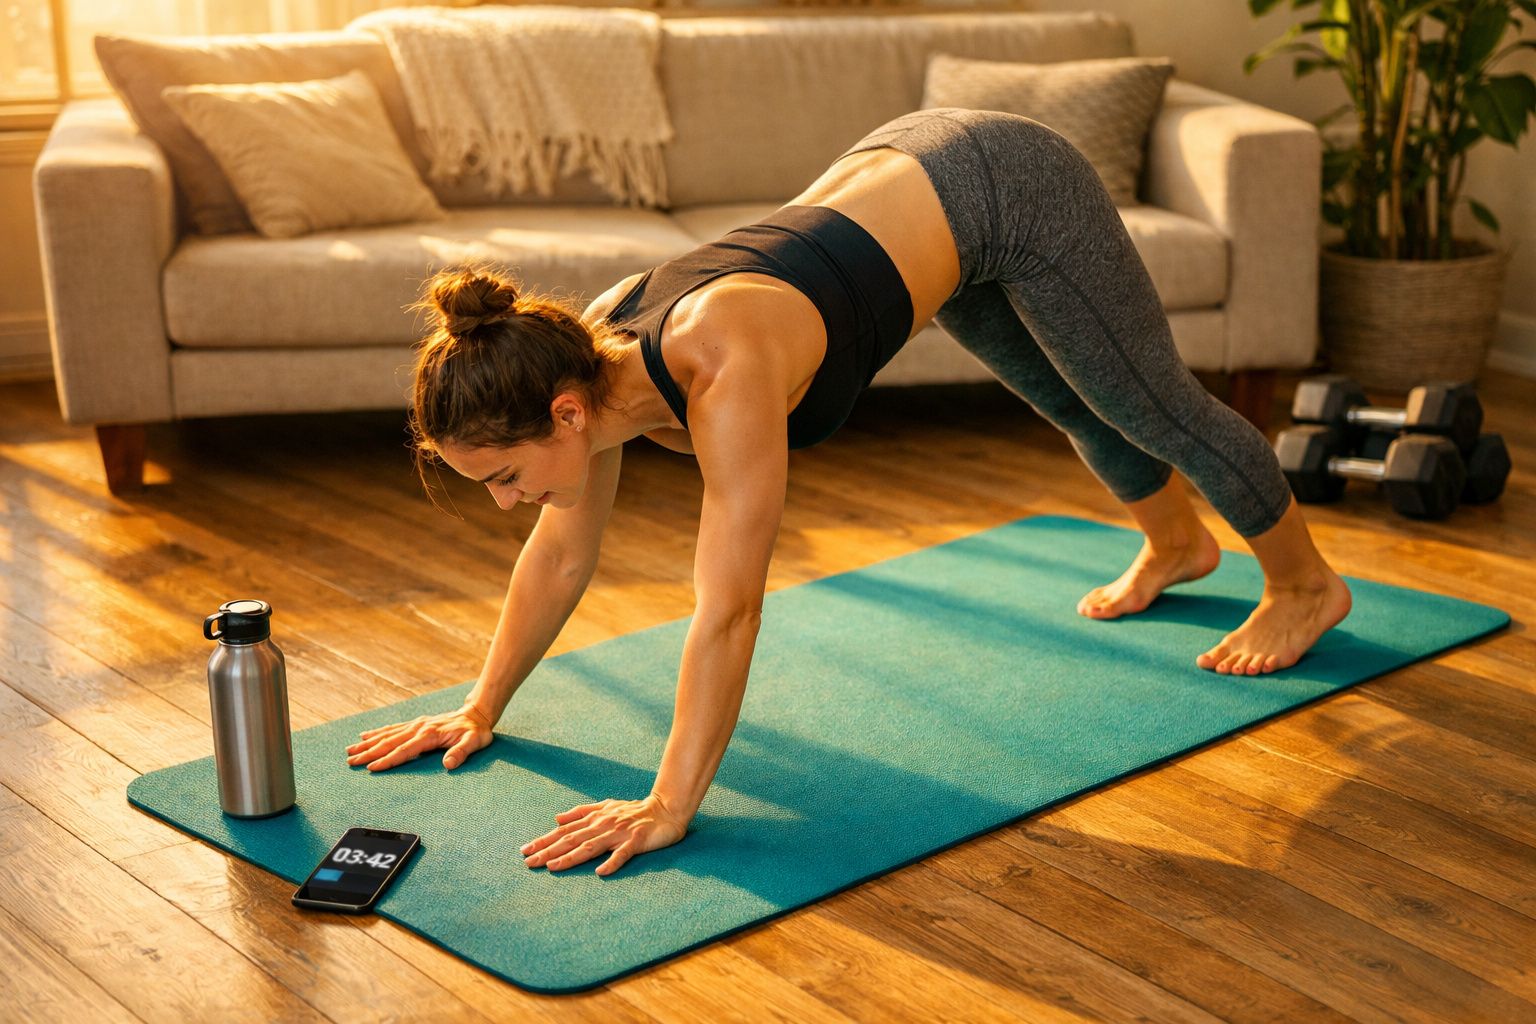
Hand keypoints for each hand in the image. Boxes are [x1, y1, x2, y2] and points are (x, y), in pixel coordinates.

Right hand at [345, 703, 493, 771]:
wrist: (476, 714)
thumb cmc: (476, 731)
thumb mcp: (474, 742)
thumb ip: (461, 753)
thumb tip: (449, 764)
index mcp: (430, 734)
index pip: (404, 750)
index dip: (388, 759)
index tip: (371, 767)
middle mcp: (419, 728)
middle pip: (390, 742)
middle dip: (369, 752)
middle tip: (351, 761)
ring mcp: (416, 724)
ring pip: (387, 734)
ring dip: (368, 743)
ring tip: (350, 750)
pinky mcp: (416, 723)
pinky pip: (393, 728)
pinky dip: (377, 732)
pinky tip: (365, 736)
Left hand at [521, 795, 688, 876]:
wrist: (665, 810)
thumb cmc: (633, 811)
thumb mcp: (605, 807)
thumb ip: (581, 813)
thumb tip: (556, 818)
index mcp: (595, 818)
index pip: (564, 831)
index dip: (544, 841)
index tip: (525, 851)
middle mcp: (603, 824)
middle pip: (572, 839)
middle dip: (549, 851)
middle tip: (529, 862)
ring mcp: (619, 833)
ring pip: (591, 846)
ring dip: (571, 856)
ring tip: (553, 867)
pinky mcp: (636, 841)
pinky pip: (623, 853)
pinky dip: (612, 862)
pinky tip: (600, 872)